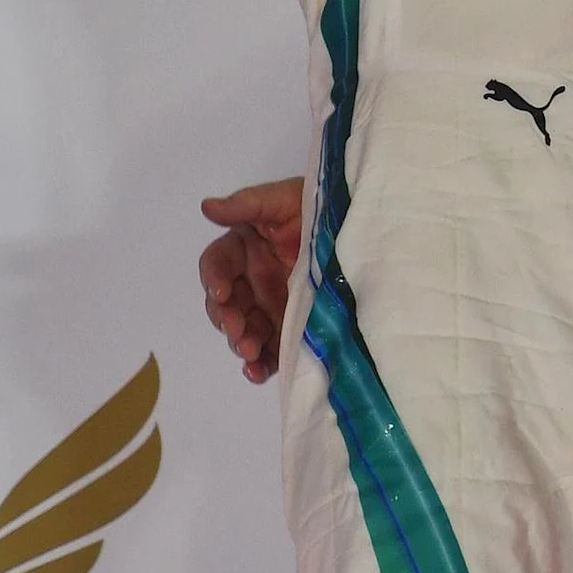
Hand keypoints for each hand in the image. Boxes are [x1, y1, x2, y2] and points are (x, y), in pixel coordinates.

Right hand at [198, 178, 305, 382]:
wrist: (364, 227)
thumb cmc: (323, 208)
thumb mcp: (288, 199)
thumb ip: (250, 204)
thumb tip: (207, 206)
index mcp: (246, 248)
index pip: (218, 264)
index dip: (214, 278)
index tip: (221, 292)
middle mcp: (253, 280)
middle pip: (227, 304)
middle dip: (227, 319)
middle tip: (238, 331)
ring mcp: (270, 305)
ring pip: (245, 329)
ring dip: (242, 343)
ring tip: (250, 353)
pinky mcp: (291, 324)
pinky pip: (270, 348)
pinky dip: (261, 363)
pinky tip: (259, 372)